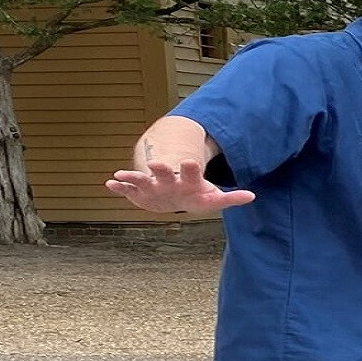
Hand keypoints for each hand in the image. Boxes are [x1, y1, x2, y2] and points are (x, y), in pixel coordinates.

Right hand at [104, 159, 255, 214]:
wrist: (175, 191)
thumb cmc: (196, 195)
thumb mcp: (213, 199)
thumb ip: (230, 198)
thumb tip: (252, 196)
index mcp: (188, 180)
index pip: (190, 172)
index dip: (190, 167)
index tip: (190, 161)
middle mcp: (169, 179)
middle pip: (165, 172)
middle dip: (161, 169)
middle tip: (156, 163)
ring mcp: (153, 184)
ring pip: (142, 179)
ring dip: (133, 176)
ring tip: (121, 173)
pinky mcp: (140, 192)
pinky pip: (128, 189)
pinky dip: (119, 187)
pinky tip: (109, 183)